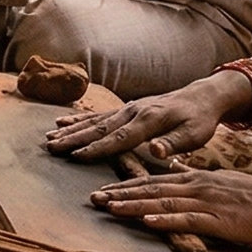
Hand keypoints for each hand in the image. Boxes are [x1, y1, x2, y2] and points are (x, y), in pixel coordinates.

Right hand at [44, 75, 243, 162]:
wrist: (201, 96)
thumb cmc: (199, 120)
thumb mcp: (195, 134)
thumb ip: (174, 144)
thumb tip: (156, 150)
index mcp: (149, 120)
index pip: (119, 137)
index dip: (98, 148)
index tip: (77, 156)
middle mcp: (133, 111)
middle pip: (99, 127)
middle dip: (74, 138)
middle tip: (52, 146)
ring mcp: (127, 108)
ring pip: (94, 120)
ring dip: (71, 129)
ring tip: (50, 136)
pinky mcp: (125, 108)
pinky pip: (97, 115)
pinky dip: (78, 119)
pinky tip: (62, 122)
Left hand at [89, 168, 251, 248]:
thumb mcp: (222, 183)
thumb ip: (198, 181)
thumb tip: (178, 175)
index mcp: (195, 179)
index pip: (153, 181)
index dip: (126, 185)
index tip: (103, 190)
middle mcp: (196, 186)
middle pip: (150, 189)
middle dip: (120, 193)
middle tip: (93, 198)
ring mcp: (206, 202)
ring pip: (162, 203)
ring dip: (134, 205)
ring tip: (110, 208)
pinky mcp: (218, 220)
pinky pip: (187, 220)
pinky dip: (165, 220)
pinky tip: (147, 222)